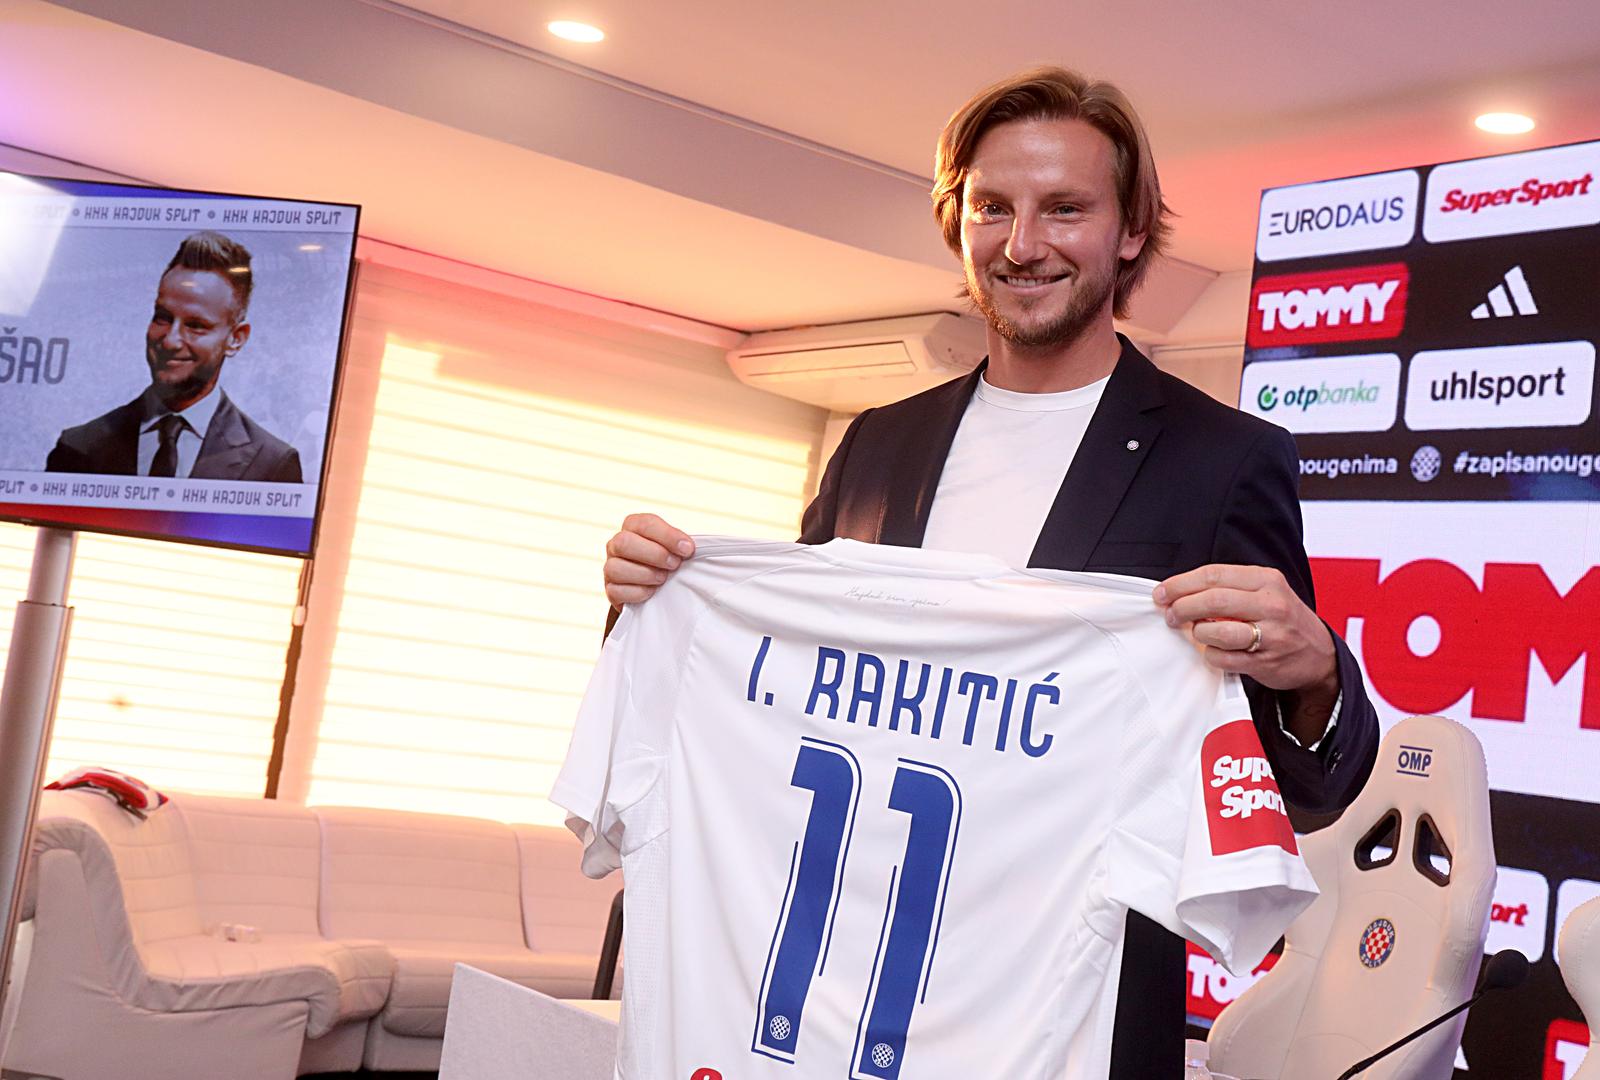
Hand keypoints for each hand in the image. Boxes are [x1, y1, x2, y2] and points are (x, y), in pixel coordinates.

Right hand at [603, 513, 693, 606]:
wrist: (653, 589)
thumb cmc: (665, 561)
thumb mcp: (673, 546)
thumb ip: (680, 543)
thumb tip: (689, 547)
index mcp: (633, 527)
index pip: (645, 523)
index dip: (668, 536)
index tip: (687, 549)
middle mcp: (616, 544)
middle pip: (624, 542)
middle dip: (655, 554)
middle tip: (674, 564)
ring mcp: (610, 567)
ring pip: (616, 567)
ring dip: (646, 574)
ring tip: (663, 578)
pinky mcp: (610, 590)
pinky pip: (616, 591)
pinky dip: (638, 592)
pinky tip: (652, 591)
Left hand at [1153, 563, 1336, 698]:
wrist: (1319, 655)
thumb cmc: (1283, 620)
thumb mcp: (1266, 591)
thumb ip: (1229, 588)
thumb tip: (1179, 592)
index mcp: (1267, 580)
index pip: (1214, 575)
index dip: (1181, 583)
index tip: (1162, 592)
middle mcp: (1271, 604)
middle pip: (1212, 600)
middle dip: (1182, 607)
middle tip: (1170, 614)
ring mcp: (1270, 634)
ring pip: (1215, 631)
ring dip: (1195, 632)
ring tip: (1193, 631)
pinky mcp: (1264, 662)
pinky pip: (1221, 658)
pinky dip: (1209, 654)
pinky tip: (1212, 650)